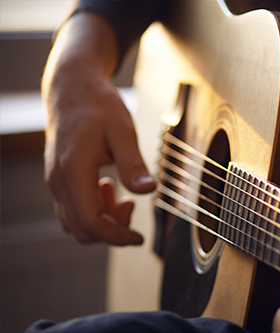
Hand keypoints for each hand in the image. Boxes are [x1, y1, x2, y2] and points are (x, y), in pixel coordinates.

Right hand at [42, 13, 155, 245]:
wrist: (72, 87)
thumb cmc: (98, 105)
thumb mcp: (122, 130)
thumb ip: (133, 162)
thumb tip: (148, 191)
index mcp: (73, 170)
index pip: (90, 221)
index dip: (116, 236)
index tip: (139, 237)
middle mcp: (58, 180)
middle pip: (81, 229)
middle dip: (111, 230)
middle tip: (133, 207)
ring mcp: (55, 180)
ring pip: (75, 222)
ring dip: (102, 220)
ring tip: (123, 197)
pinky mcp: (59, 178)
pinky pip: (73, 208)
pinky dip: (93, 209)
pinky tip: (109, 187)